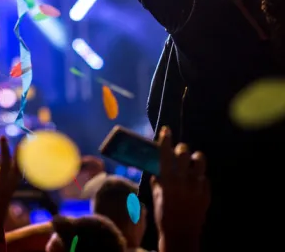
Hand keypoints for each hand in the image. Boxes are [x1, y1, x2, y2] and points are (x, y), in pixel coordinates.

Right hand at [151, 127, 209, 250]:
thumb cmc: (164, 214)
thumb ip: (159, 180)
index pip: (166, 154)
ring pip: (200, 161)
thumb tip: (158, 167)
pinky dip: (199, 176)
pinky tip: (194, 182)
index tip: (166, 130)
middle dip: (181, 149)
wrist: (181, 233)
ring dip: (194, 159)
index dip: (166, 140)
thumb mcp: (156, 195)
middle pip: (185, 154)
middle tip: (179, 152)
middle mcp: (183, 181)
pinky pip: (204, 177)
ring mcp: (197, 186)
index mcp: (168, 181)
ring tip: (191, 162)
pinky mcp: (207, 193)